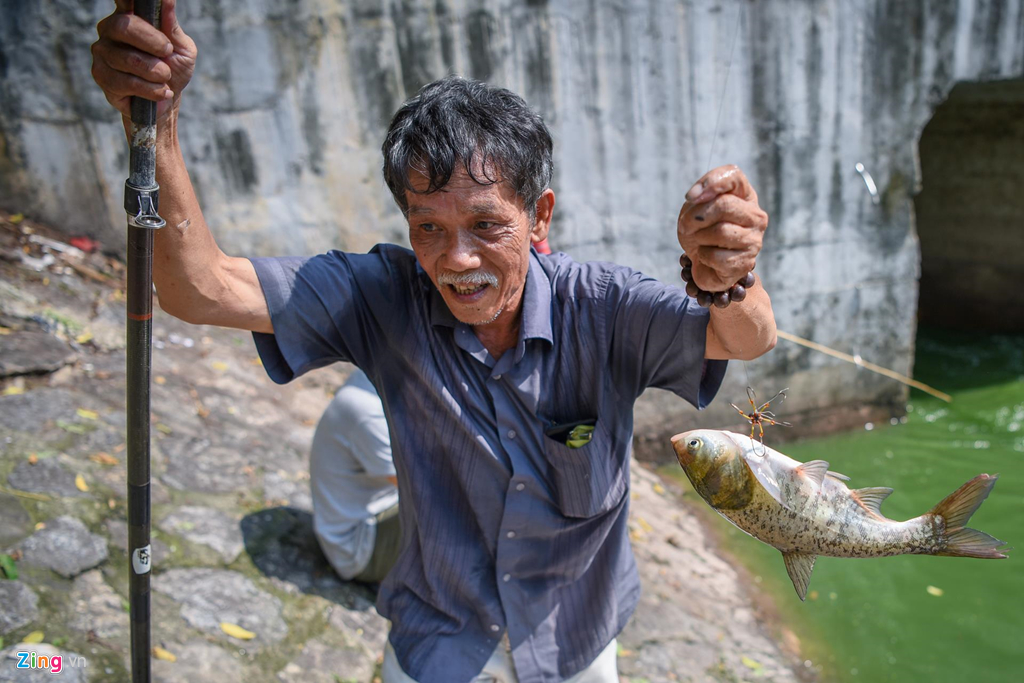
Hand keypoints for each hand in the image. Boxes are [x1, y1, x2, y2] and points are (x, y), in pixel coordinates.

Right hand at [91, 0, 196, 121]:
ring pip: (127, 59)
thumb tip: (167, 0)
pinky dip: (149, 89)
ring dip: (155, 71)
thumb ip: (172, 26)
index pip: (124, 0)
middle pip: (123, 27)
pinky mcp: (101, 75)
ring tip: (165, 77)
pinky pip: (125, 82)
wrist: (167, 99)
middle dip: (151, 42)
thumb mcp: (181, 48)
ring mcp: (103, 52)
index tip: (132, 0)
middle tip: (167, 51)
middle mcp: (110, 30)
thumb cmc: (174, 69)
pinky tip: (160, 91)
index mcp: (130, 16)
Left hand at [677, 165, 767, 294]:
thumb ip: (701, 195)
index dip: (710, 182)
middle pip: (724, 205)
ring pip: (720, 231)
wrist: (703, 263)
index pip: (734, 176)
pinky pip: (716, 256)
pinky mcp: (745, 263)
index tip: (690, 197)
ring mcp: (754, 240)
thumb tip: (696, 195)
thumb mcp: (696, 207)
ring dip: (699, 238)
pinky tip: (707, 258)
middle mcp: (755, 216)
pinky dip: (703, 257)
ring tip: (699, 242)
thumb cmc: (701, 231)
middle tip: (686, 226)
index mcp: (745, 196)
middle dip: (696, 217)